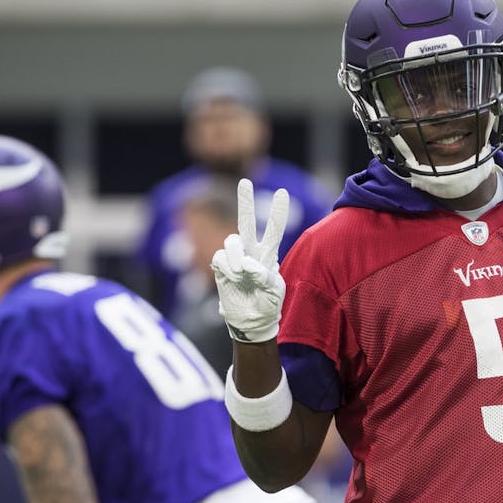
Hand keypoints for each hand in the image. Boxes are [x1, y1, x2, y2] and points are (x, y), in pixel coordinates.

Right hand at [211, 178, 288, 342]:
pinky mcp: (220, 267)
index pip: (273, 230)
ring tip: (240, 274)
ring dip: (236, 256)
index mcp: (268, 254)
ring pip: (231, 241)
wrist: (250, 321)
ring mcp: (234, 259)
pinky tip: (232, 279)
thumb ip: (265, 276)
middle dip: (244, 201)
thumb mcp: (275, 292)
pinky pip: (220, 257)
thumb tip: (248, 264)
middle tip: (244, 181)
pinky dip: (227, 267)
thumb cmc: (267, 305)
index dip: (277, 213)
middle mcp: (250, 252)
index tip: (283, 193)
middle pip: (245, 222)